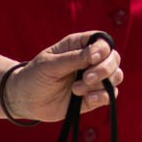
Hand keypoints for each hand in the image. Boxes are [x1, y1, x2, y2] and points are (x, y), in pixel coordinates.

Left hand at [5, 32, 122, 121]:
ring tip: (77, 90)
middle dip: (104, 69)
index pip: (102, 42)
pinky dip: (102, 97)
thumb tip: (96, 54)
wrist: (25, 100)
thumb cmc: (34, 76)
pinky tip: (86, 99)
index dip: (102, 49)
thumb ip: (73, 58)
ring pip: (115, 77)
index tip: (91, 59)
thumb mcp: (50, 64)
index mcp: (78, 46)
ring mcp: (93, 79)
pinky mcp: (92, 97)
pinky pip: (109, 96)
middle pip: (114, 59)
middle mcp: (90, 61)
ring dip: (100, 84)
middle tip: (86, 78)